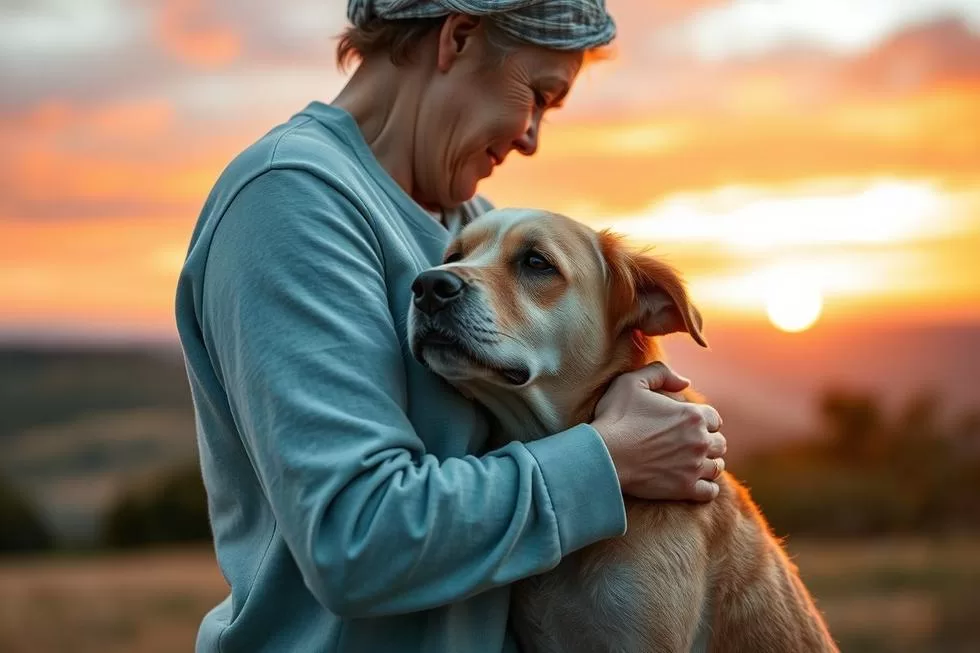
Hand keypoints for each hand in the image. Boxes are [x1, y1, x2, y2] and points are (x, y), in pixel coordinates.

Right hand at [590, 362, 726, 501]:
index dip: (703, 421)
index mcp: (692, 415)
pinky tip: (695, 484)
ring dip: (709, 464)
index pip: (714, 419)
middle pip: (719, 443)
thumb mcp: (632, 382)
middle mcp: (699, 441)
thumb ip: (660, 373)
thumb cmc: (616, 418)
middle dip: (709, 443)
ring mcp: (694, 467)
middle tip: (692, 446)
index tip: (691, 426)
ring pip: (717, 467)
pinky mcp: (685, 489)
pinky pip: (710, 491)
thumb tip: (684, 382)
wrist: (603, 455)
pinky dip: (706, 487)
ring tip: (695, 464)